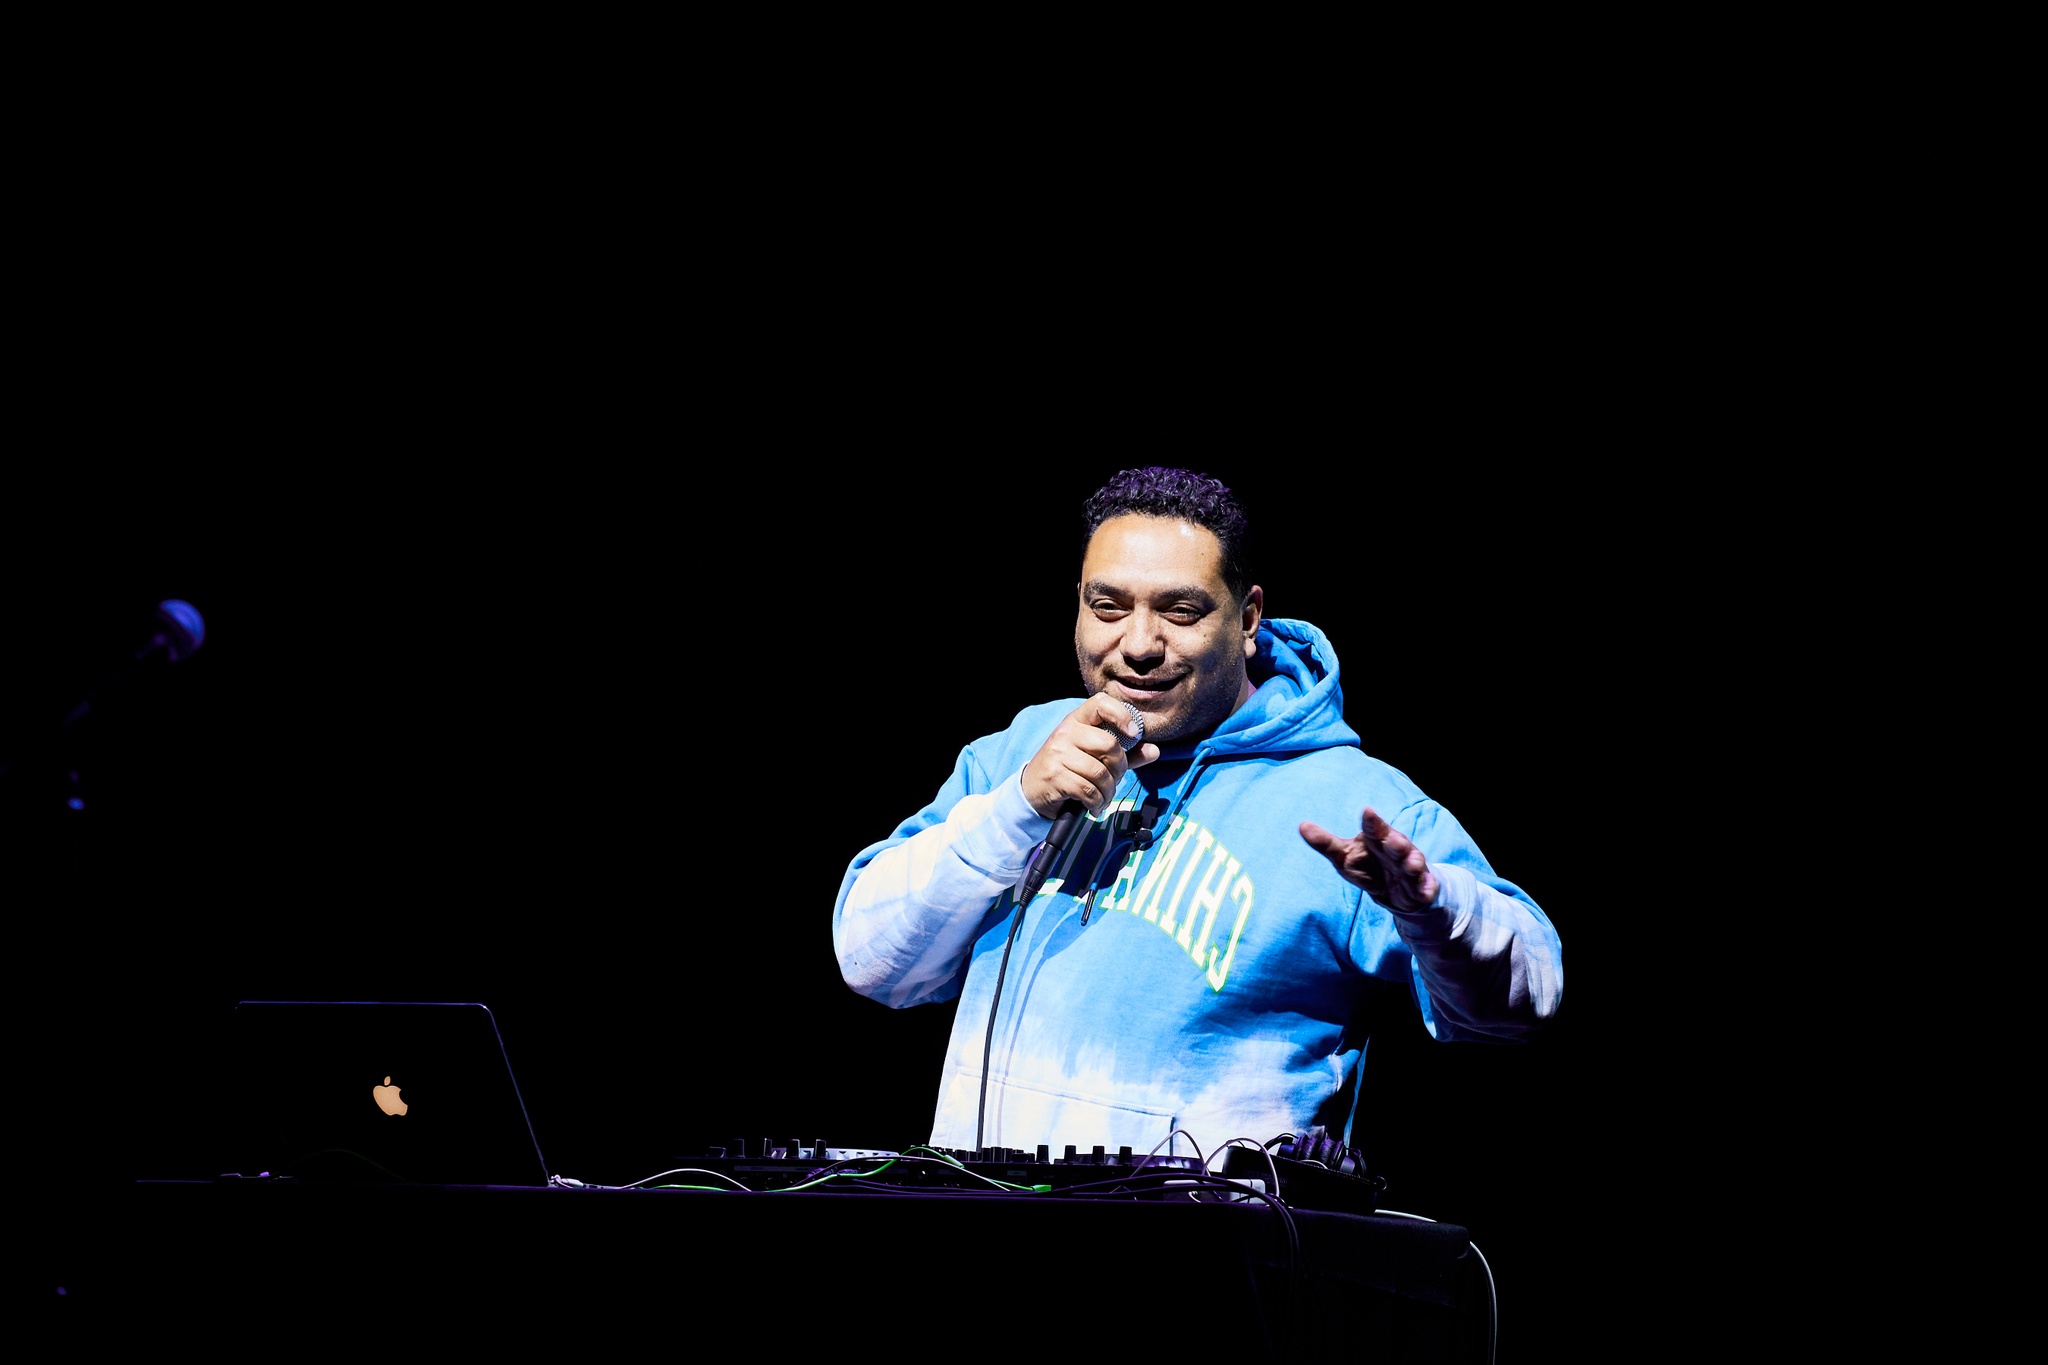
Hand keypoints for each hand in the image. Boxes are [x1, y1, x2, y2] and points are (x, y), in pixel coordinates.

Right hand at [1021, 695, 1158, 819]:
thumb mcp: (1093, 756)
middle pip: (1109, 745)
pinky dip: (1097, 803)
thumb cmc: (1068, 769)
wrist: (1031, 789)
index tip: (1133, 733)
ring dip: (1108, 791)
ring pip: (1100, 773)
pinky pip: (1088, 791)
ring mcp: (1058, 753)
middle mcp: (1066, 732)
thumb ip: (1124, 753)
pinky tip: (1094, 806)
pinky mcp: (1055, 776)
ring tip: (1104, 798)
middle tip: (1114, 780)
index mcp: (1077, 720)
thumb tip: (1154, 751)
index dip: (1122, 714)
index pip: (1101, 703)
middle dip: (1119, 768)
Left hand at [1299, 807, 1438, 912]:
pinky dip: (1426, 888)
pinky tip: (1425, 891)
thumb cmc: (1368, 866)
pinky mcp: (1422, 886)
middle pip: (1398, 843)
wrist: (1396, 891)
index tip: (1367, 811)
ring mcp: (1412, 867)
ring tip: (1412, 865)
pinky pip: (1426, 887)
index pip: (1374, 827)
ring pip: (1414, 863)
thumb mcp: (1344, 856)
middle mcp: (1398, 849)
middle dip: (1397, 842)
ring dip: (1414, 863)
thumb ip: (1325, 843)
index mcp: (1378, 838)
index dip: (1372, 821)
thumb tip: (1301, 825)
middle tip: (1392, 841)